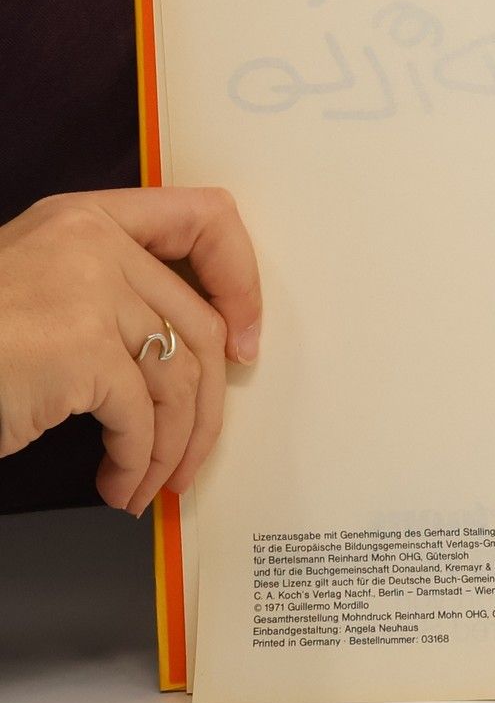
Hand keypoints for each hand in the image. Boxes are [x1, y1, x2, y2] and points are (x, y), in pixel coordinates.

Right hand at [0, 188, 261, 514]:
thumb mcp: (42, 287)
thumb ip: (112, 294)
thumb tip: (197, 354)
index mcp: (87, 218)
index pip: (205, 219)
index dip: (241, 283)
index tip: (243, 338)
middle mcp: (95, 244)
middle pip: (198, 326)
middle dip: (208, 406)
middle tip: (194, 452)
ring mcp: (89, 294)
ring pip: (179, 380)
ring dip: (173, 447)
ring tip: (151, 482)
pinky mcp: (80, 352)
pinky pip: (141, 419)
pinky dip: (137, 463)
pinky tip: (119, 484)